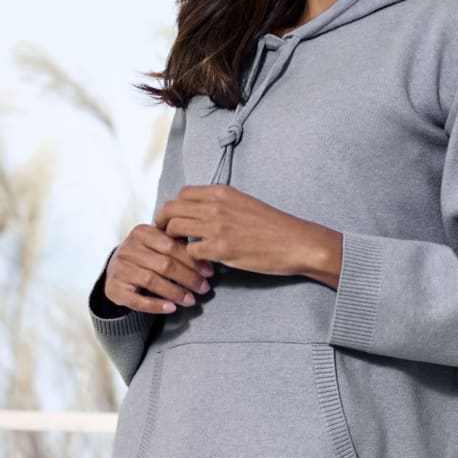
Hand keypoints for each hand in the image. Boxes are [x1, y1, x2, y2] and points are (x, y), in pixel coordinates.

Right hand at [104, 223, 214, 313]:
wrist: (116, 268)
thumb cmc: (144, 255)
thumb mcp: (158, 244)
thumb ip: (178, 245)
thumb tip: (206, 256)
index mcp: (142, 233)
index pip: (171, 246)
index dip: (192, 260)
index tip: (208, 272)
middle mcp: (129, 249)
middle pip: (164, 264)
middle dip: (188, 278)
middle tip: (203, 288)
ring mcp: (119, 268)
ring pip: (152, 281)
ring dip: (175, 292)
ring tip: (190, 300)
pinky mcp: (114, 288)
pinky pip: (137, 300)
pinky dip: (155, 305)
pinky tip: (171, 308)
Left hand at [155, 184, 342, 287]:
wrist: (295, 241)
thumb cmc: (273, 226)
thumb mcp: (245, 204)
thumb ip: (221, 205)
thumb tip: (201, 213)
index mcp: (222, 193)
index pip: (182, 194)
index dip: (172, 207)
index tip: (172, 219)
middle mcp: (216, 206)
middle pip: (171, 209)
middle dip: (162, 223)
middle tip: (164, 236)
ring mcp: (217, 227)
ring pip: (175, 229)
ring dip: (173, 242)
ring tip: (180, 252)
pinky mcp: (221, 248)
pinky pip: (190, 251)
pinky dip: (190, 259)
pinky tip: (200, 264)